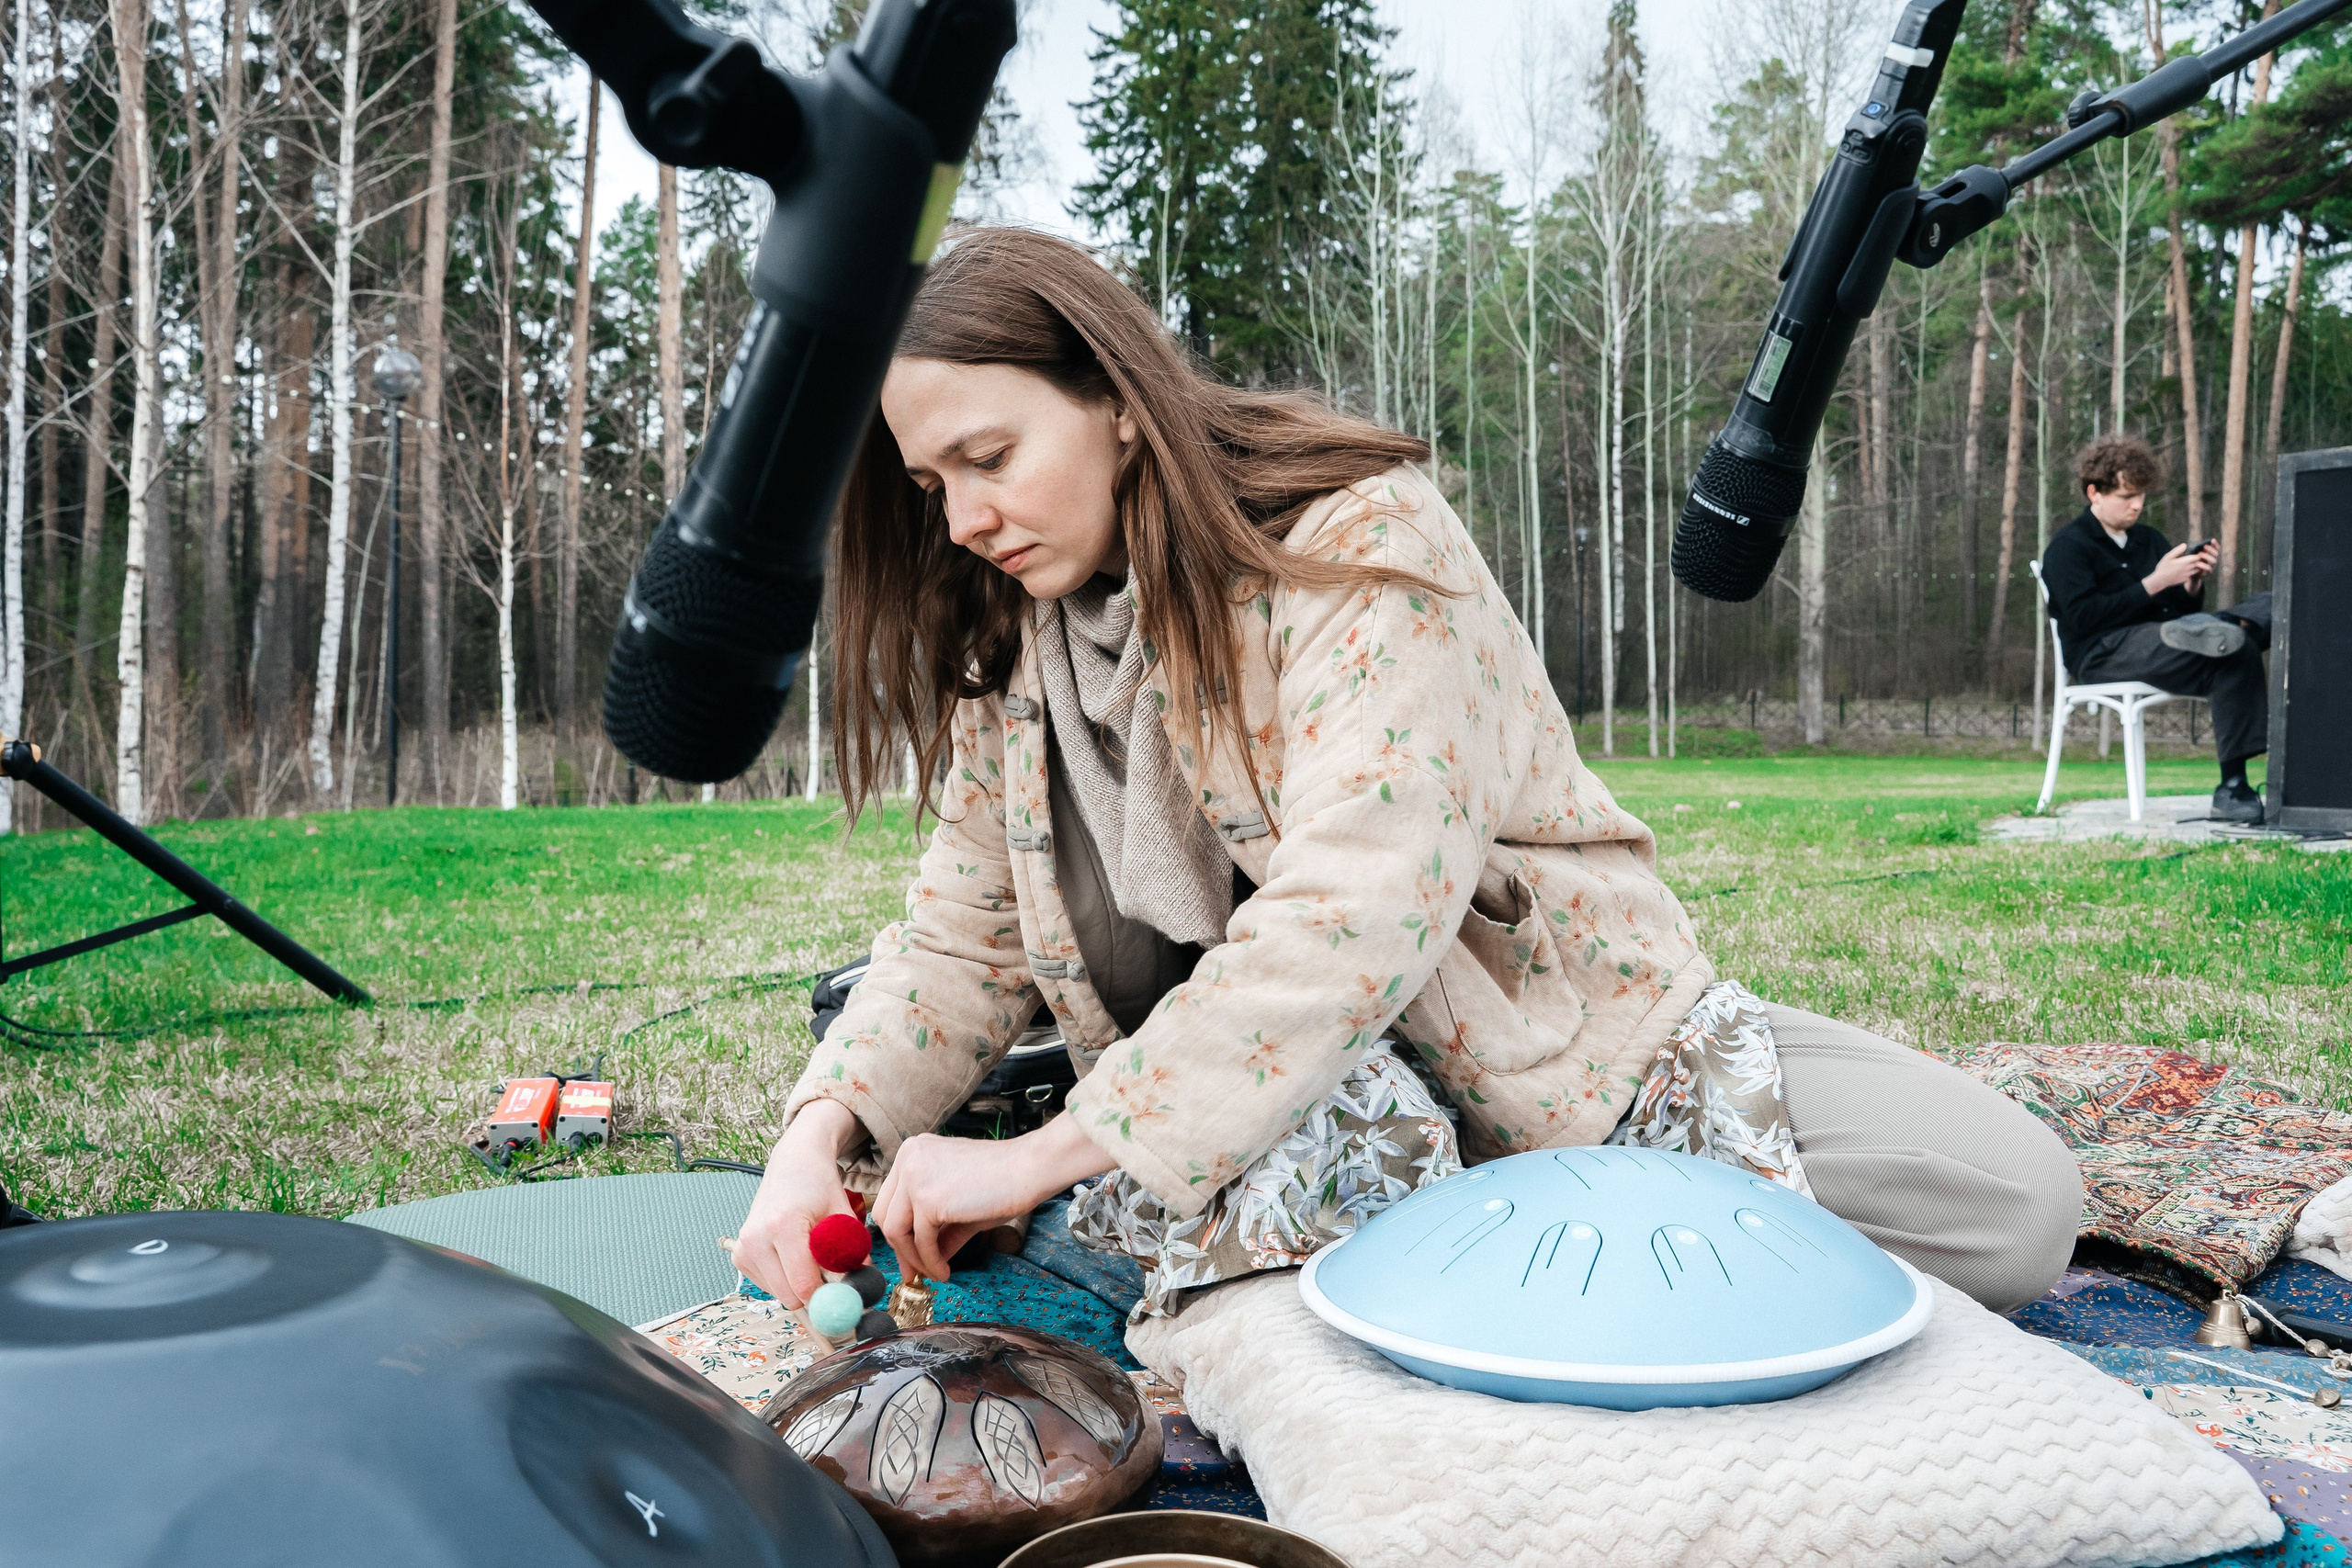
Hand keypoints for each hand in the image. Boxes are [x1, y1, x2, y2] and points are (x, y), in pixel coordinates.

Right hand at [734, 1098, 862, 1306]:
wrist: (793, 1166)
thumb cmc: (819, 1187)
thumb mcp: (844, 1216)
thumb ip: (852, 1254)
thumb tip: (858, 1291)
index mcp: (783, 1225)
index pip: (804, 1284)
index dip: (828, 1296)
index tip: (844, 1295)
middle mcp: (756, 1238)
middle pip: (789, 1296)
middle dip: (813, 1292)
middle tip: (830, 1275)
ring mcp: (744, 1247)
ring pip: (779, 1294)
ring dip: (797, 1284)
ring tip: (808, 1255)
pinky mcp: (739, 1254)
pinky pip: (767, 1285)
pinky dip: (784, 1278)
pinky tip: (791, 1254)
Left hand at [873, 1116, 1116, 1282]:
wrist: (1029, 1169)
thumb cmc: (1003, 1181)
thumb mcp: (959, 1204)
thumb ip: (937, 1228)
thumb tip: (925, 1260)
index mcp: (914, 1152)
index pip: (892, 1199)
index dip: (899, 1233)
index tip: (911, 1258)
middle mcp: (908, 1158)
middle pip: (885, 1215)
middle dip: (901, 1249)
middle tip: (916, 1273)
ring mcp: (914, 1176)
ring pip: (895, 1230)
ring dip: (915, 1259)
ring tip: (936, 1273)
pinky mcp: (927, 1198)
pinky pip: (920, 1241)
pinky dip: (931, 1262)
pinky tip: (946, 1270)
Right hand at [2143, 542, 2210, 595]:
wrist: (2160, 580)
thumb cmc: (2163, 567)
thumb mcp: (2168, 557)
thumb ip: (2177, 550)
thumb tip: (2185, 545)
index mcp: (2184, 562)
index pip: (2197, 557)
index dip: (2198, 554)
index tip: (2196, 552)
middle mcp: (2187, 569)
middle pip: (2198, 563)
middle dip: (2198, 560)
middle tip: (2195, 557)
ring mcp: (2187, 575)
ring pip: (2197, 569)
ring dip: (2196, 566)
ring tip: (2192, 563)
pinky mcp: (2186, 579)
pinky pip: (2192, 574)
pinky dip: (2192, 571)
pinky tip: (2186, 569)